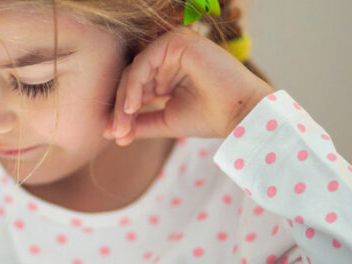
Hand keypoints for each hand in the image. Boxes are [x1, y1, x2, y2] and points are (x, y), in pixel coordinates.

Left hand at [105, 27, 272, 144]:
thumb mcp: (165, 121)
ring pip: (134, 70)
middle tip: (116, 132)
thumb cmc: (210, 118)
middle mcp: (169, 56)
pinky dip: (135, 84)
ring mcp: (173, 46)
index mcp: (166, 72)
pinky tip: (133, 106)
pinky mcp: (178, 41)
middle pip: (130, 78)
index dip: (122, 111)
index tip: (113, 134)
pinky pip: (145, 61)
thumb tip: (110, 133)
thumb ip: (139, 123)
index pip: (134, 87)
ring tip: (124, 123)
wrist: (241, 115)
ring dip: (125, 98)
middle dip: (121, 107)